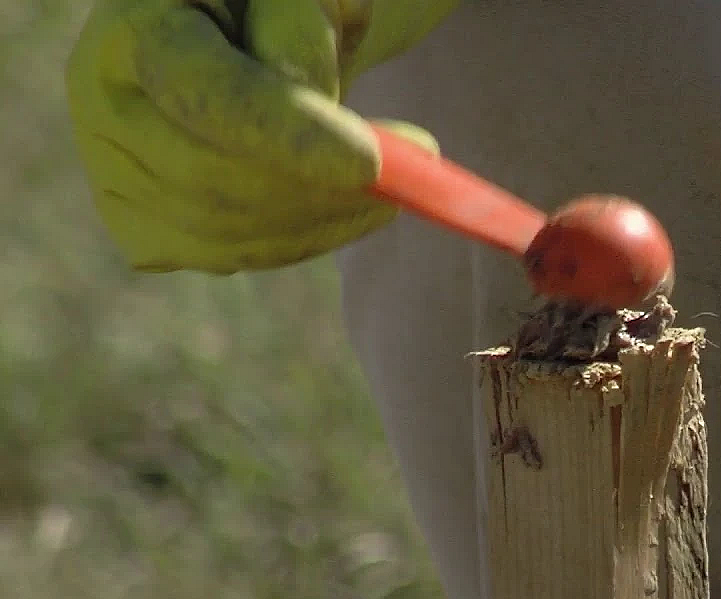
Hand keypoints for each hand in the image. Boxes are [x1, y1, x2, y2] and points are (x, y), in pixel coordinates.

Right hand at [65, 1, 442, 273]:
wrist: (249, 38)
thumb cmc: (281, 8)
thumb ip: (299, 24)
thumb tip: (308, 98)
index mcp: (135, 30)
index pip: (207, 95)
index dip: (288, 136)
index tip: (371, 164)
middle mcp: (103, 106)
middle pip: (217, 177)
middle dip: (328, 185)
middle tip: (421, 161)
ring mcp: (115, 177)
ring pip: (232, 231)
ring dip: (332, 213)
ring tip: (396, 175)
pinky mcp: (148, 232)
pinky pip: (237, 256)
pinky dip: (309, 235)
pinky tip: (347, 201)